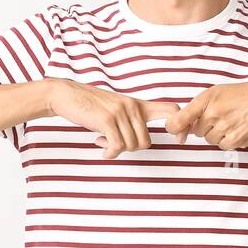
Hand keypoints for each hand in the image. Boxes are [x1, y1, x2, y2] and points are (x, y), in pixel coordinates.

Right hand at [45, 78, 182, 158]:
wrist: (66, 95)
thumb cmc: (90, 106)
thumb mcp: (116, 108)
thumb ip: (131, 120)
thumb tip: (141, 141)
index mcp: (138, 104)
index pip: (171, 110)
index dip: (181, 126)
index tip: (180, 140)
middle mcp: (132, 106)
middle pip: (145, 142)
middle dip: (130, 149)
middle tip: (113, 143)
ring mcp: (120, 112)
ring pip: (131, 146)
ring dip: (115, 150)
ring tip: (102, 141)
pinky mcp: (107, 119)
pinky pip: (117, 146)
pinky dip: (108, 152)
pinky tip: (99, 145)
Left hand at [163, 80, 247, 149]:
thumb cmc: (246, 95)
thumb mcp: (220, 93)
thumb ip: (200, 108)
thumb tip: (182, 128)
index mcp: (207, 99)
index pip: (179, 120)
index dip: (174, 128)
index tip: (175, 131)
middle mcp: (213, 112)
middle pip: (196, 132)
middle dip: (206, 127)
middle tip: (223, 116)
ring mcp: (224, 126)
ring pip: (210, 140)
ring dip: (219, 134)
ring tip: (234, 120)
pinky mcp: (236, 138)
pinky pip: (223, 146)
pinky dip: (230, 140)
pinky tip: (240, 128)